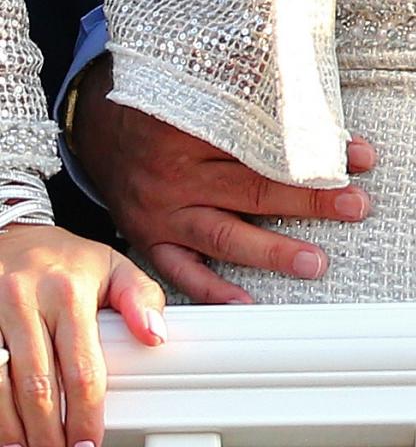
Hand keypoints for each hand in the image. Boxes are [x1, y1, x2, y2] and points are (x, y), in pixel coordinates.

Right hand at [0, 221, 167, 446]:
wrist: (9, 232)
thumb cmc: (63, 258)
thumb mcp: (111, 264)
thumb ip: (141, 297)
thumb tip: (156, 335)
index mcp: (68, 291)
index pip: (81, 365)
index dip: (85, 411)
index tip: (89, 441)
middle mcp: (25, 302)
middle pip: (37, 384)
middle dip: (48, 430)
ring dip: (13, 427)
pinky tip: (3, 428)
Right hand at [65, 60, 377, 304]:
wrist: (100, 128)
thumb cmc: (173, 104)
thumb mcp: (209, 86)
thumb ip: (261, 93)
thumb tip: (324, 103)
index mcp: (193, 127)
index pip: (268, 141)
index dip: (318, 150)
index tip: (361, 158)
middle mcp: (176, 174)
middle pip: (253, 189)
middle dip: (310, 199)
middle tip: (356, 206)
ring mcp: (160, 211)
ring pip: (223, 235)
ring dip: (272, 251)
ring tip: (315, 263)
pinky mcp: (148, 238)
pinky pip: (181, 270)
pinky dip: (211, 290)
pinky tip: (245, 303)